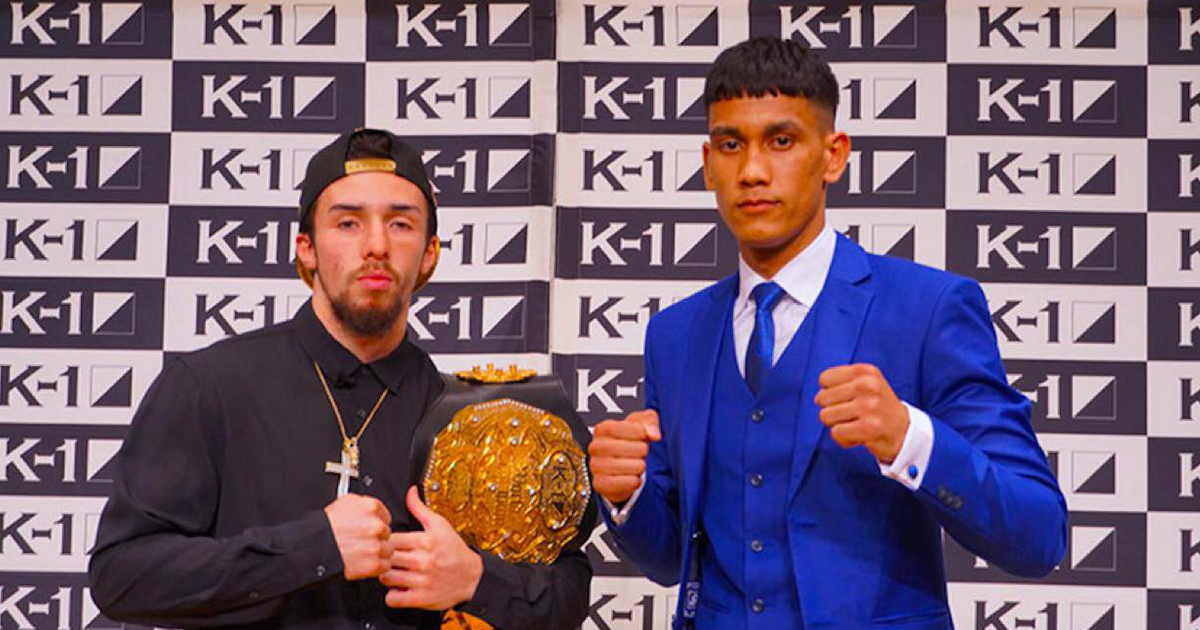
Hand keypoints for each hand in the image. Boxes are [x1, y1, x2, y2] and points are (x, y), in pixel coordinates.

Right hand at [324, 493, 392, 579]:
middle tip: (360, 542)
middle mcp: (376, 526)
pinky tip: (362, 562)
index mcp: (371, 508)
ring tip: (359, 553)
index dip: (375, 525)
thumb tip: (370, 508)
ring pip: (388, 550)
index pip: (385, 517)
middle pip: (386, 534)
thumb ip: (362, 504)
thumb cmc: (324, 527)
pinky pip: (384, 566)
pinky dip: (375, 567)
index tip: (367, 530)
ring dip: (377, 553)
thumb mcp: (344, 503)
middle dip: (376, 539)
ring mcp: (376, 545)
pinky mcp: (374, 564)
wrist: (312, 547)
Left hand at [380, 487, 482, 609]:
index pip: (390, 539)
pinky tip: (400, 588)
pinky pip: (392, 599)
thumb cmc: (454, 550)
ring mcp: (421, 580)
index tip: (391, 545)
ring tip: (395, 573)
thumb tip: (410, 492)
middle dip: (385, 559)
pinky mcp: (420, 598)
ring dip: (387, 576)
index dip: (387, 542)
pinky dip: (393, 595)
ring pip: (385, 578)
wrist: (472, 577)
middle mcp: (422, 560)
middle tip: (391, 559)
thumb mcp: (440, 524)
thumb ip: (420, 508)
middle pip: (386, 558)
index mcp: (424, 540)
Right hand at [589, 409, 660, 503]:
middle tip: (641, 452)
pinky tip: (633, 476)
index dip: (637, 432)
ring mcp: (596, 466)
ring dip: (639, 466)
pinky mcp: (600, 484)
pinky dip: (634, 481)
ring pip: (627, 467)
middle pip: (623, 447)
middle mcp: (596, 447)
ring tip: (636, 464)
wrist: (623, 467)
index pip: (618, 428)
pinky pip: (624, 483)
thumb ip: (649, 421)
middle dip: (640, 450)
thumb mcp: (641, 424)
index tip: (644, 436)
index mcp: (602, 430)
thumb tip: (654, 434)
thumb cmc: (631, 443)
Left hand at [814, 364, 908, 462]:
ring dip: (837, 424)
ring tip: (856, 423)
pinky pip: (836, 432)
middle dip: (832, 409)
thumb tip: (817, 398)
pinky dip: (843, 438)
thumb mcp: (866, 383)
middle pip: (822, 398)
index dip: (830, 392)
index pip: (824, 379)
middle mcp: (868, 385)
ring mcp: (869, 406)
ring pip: (825, 416)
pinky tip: (858, 436)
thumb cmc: (878, 407)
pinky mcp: (868, 428)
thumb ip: (840, 381)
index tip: (848, 398)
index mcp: (865, 371)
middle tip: (852, 414)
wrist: (904, 431)